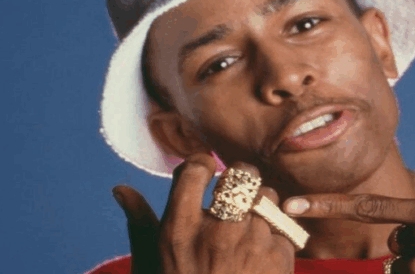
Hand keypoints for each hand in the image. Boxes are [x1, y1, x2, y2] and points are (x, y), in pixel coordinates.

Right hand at [112, 156, 294, 273]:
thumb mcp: (151, 261)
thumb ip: (140, 221)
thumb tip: (120, 189)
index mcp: (181, 230)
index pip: (193, 171)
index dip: (201, 164)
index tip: (206, 170)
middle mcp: (217, 232)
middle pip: (240, 175)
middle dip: (242, 176)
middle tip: (240, 187)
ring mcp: (252, 244)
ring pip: (268, 195)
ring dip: (262, 205)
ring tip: (251, 226)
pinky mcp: (279, 258)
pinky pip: (284, 226)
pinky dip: (277, 236)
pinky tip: (263, 254)